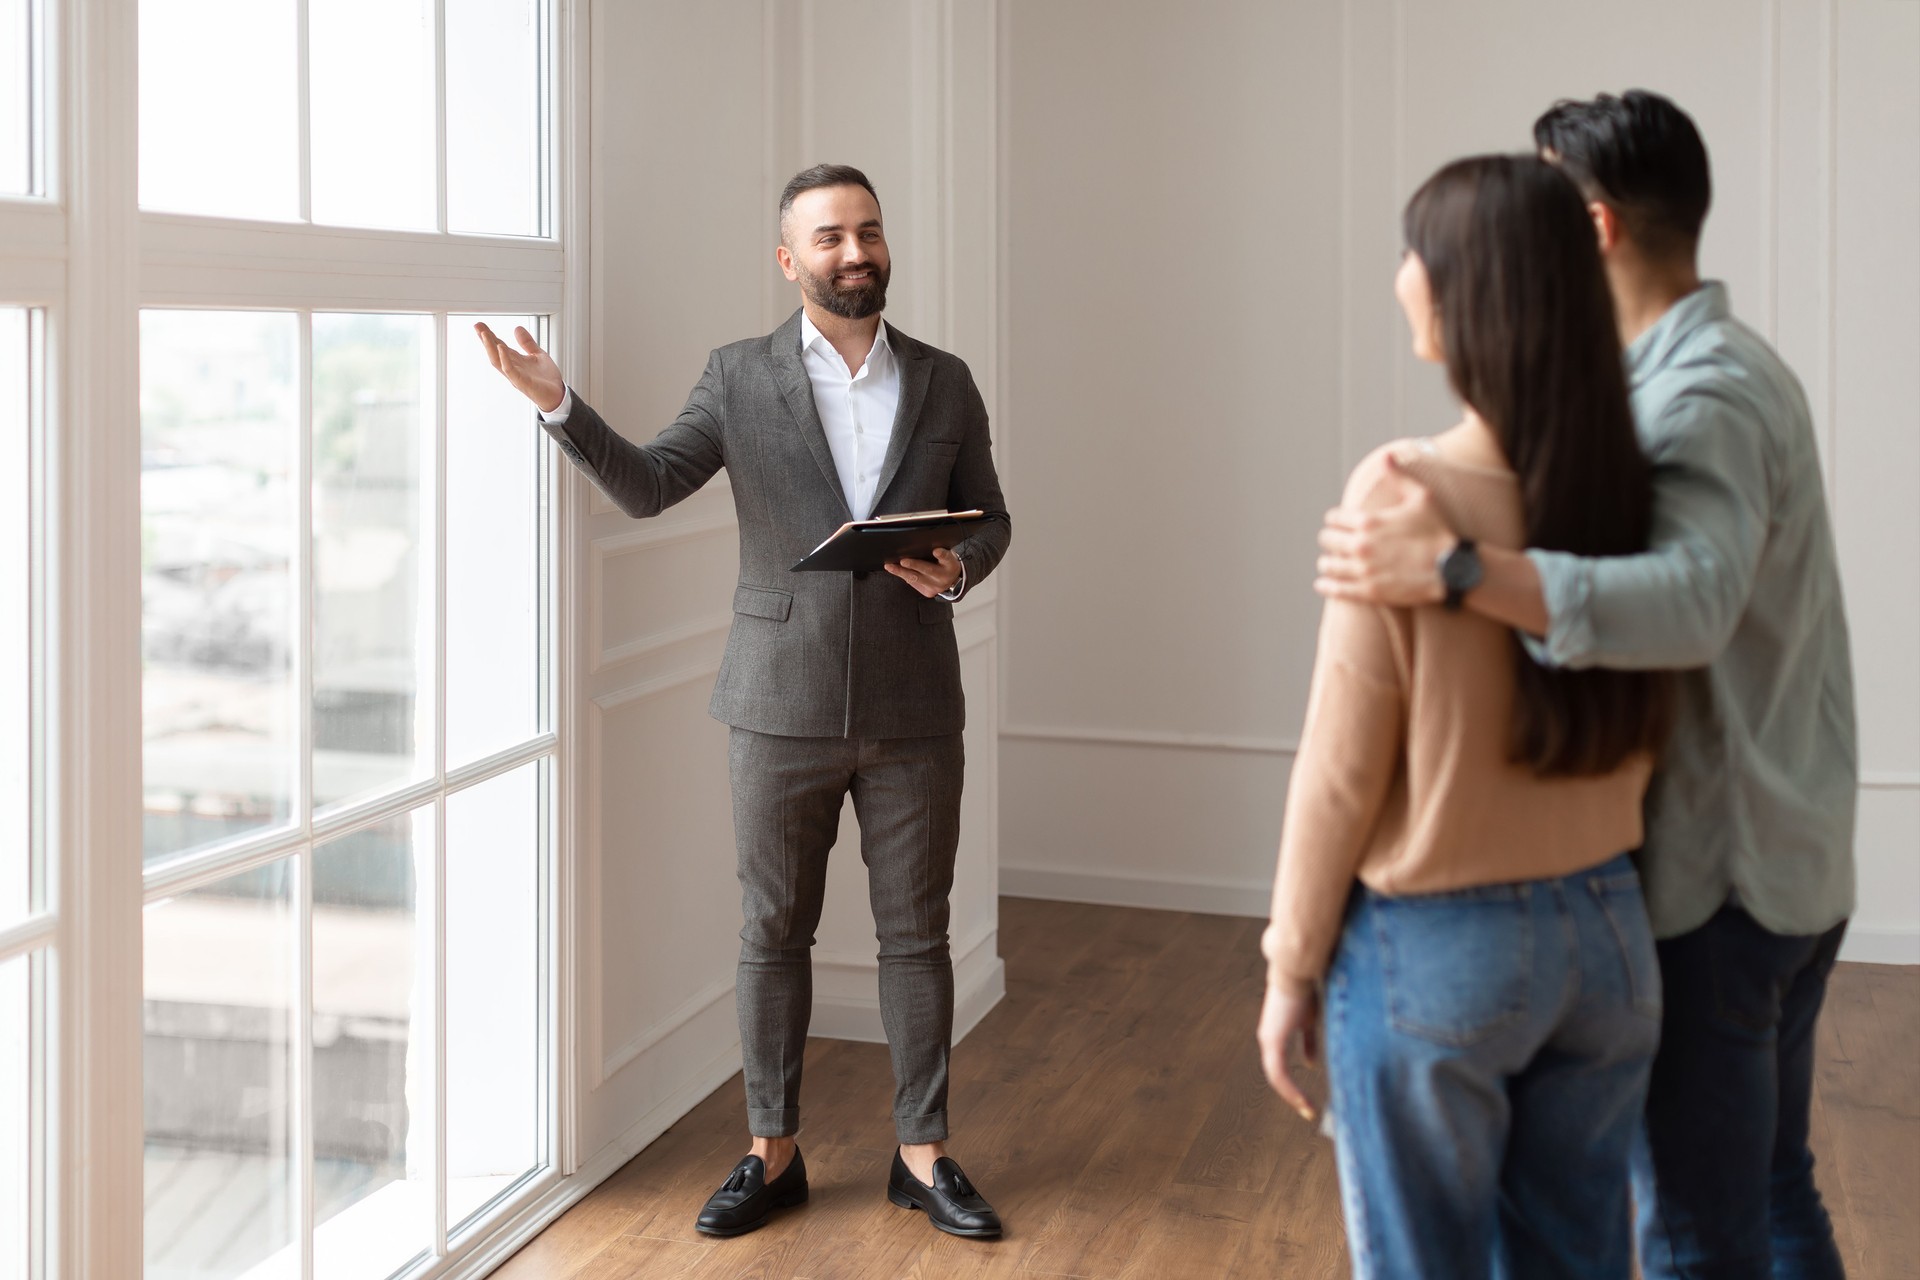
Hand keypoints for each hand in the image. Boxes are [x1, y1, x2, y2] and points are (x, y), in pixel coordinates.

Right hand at [474, 322, 566, 414]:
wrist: (558, 395)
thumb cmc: (547, 379)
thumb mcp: (538, 355)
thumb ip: (527, 343)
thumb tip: (517, 328)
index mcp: (516, 361)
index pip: (499, 346)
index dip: (490, 336)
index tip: (480, 325)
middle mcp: (512, 368)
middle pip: (495, 353)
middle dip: (485, 339)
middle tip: (477, 326)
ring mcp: (516, 376)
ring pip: (498, 361)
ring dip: (490, 347)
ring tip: (483, 334)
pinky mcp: (522, 382)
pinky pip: (510, 370)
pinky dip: (505, 359)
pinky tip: (501, 347)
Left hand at [885, 546, 962, 597]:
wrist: (951, 580)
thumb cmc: (945, 563)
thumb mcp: (947, 556)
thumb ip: (938, 551)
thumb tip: (918, 543)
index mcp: (950, 564)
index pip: (947, 557)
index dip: (941, 554)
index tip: (936, 551)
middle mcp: (943, 576)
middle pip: (928, 570)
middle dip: (914, 565)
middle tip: (903, 561)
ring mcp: (935, 586)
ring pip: (916, 578)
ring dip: (901, 572)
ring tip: (890, 566)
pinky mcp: (928, 592)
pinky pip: (913, 583)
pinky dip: (903, 576)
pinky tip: (894, 570)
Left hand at [1257, 977, 1321, 1121]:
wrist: (1296, 973)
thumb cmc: (1303, 992)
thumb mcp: (1309, 1022)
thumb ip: (1309, 1043)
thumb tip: (1310, 1064)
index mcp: (1275, 1036)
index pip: (1280, 1067)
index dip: (1292, 1085)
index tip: (1307, 1100)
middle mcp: (1267, 1040)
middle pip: (1276, 1077)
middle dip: (1292, 1095)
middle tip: (1308, 1111)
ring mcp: (1268, 1041)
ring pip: (1276, 1078)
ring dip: (1292, 1096)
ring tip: (1308, 1110)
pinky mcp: (1273, 1041)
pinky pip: (1279, 1073)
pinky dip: (1291, 1089)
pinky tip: (1303, 1101)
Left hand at [1315, 459, 1452, 605]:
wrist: (1451, 569)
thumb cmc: (1438, 531)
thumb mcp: (1422, 497)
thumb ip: (1399, 477)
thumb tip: (1387, 457)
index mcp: (1369, 521)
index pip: (1334, 518)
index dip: (1335, 520)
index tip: (1337, 524)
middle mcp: (1361, 545)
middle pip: (1327, 540)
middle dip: (1330, 539)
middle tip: (1333, 543)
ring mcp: (1363, 569)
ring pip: (1328, 565)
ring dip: (1327, 562)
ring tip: (1329, 563)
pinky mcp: (1368, 591)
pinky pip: (1336, 589)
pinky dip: (1326, 585)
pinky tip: (1322, 583)